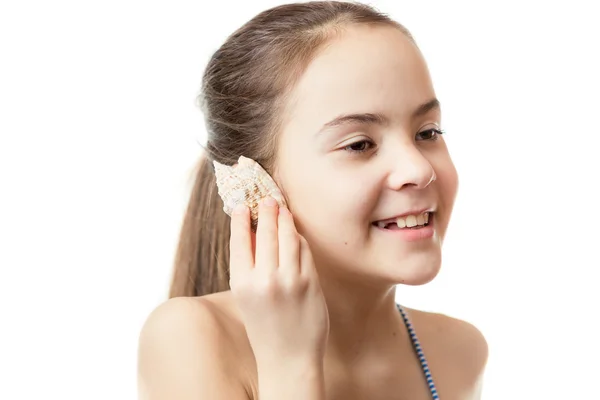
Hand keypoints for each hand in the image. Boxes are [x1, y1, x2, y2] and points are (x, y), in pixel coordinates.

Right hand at [228, 197, 329, 368]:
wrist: (289, 360)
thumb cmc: (265, 328)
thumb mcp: (246, 298)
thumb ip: (248, 267)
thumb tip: (251, 231)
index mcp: (242, 283)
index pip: (239, 240)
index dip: (241, 219)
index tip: (243, 205)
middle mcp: (264, 280)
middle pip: (265, 232)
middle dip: (267, 211)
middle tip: (268, 198)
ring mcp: (289, 280)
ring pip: (288, 236)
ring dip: (285, 219)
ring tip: (283, 209)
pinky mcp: (310, 282)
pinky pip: (305, 250)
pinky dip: (299, 239)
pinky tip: (295, 233)